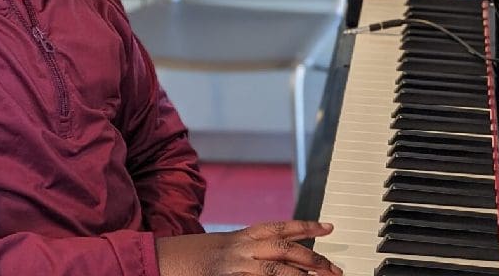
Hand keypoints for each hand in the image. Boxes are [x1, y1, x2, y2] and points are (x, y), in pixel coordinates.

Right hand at [156, 220, 341, 275]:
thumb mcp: (228, 247)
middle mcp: (242, 248)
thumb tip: (286, 256)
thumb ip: (254, 249)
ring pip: (276, 272)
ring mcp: (235, 268)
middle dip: (314, 261)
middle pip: (286, 251)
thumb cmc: (197, 257)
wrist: (163, 262)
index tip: (329, 227)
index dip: (308, 227)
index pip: (282, 227)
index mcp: (244, 235)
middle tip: (335, 270)